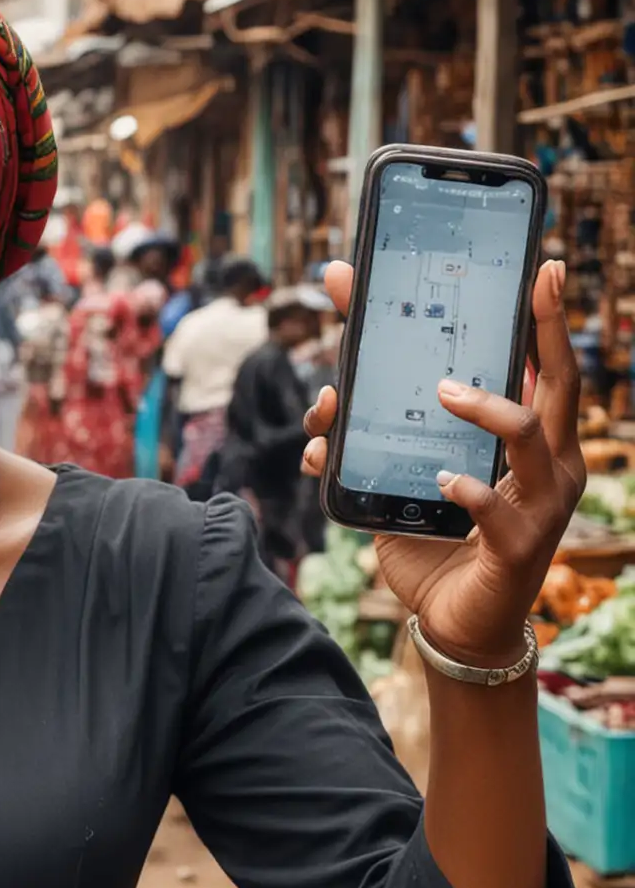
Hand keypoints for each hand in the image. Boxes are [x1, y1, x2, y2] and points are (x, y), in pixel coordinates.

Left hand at [302, 259, 583, 666]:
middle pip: (562, 383)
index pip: (545, 369)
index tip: (543, 264)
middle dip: (548, 328)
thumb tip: (326, 397)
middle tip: (535, 281)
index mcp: (532, 442)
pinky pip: (496, 508)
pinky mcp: (518, 546)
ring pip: (531, 433)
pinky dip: (466, 490)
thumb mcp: (404, 478)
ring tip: (443, 392)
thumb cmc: (437, 542)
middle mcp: (551, 465)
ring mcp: (541, 505)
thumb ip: (373, 437)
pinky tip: (442, 483)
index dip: (546, 318)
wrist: (455, 623)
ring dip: (487, 405)